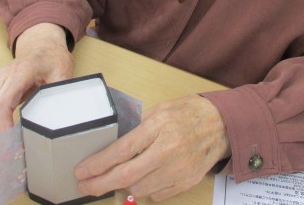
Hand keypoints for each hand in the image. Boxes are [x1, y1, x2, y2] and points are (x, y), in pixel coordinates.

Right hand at [0, 23, 73, 138]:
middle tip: (11, 153)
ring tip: (10, 147)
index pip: (2, 105)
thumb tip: (54, 120)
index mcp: (20, 73)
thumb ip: (56, 94)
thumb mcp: (63, 73)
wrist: (42, 44)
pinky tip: (7, 135)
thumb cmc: (54, 58)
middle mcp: (3, 77)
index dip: (3, 128)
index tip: (12, 144)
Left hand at [75, 95, 230, 201]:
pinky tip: (142, 179)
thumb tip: (111, 140)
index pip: (121, 151)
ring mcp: (178, 169)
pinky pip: (156, 195)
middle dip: (100, 184)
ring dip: (123, 185)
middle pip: (126, 175)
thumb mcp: (160, 109)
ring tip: (117, 177)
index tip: (82, 171)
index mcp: (159, 127)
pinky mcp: (187, 182)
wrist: (221, 124)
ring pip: (139, 189)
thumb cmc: (189, 113)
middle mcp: (168, 150)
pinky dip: (145, 189)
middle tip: (85, 186)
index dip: (98, 164)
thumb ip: (137, 124)